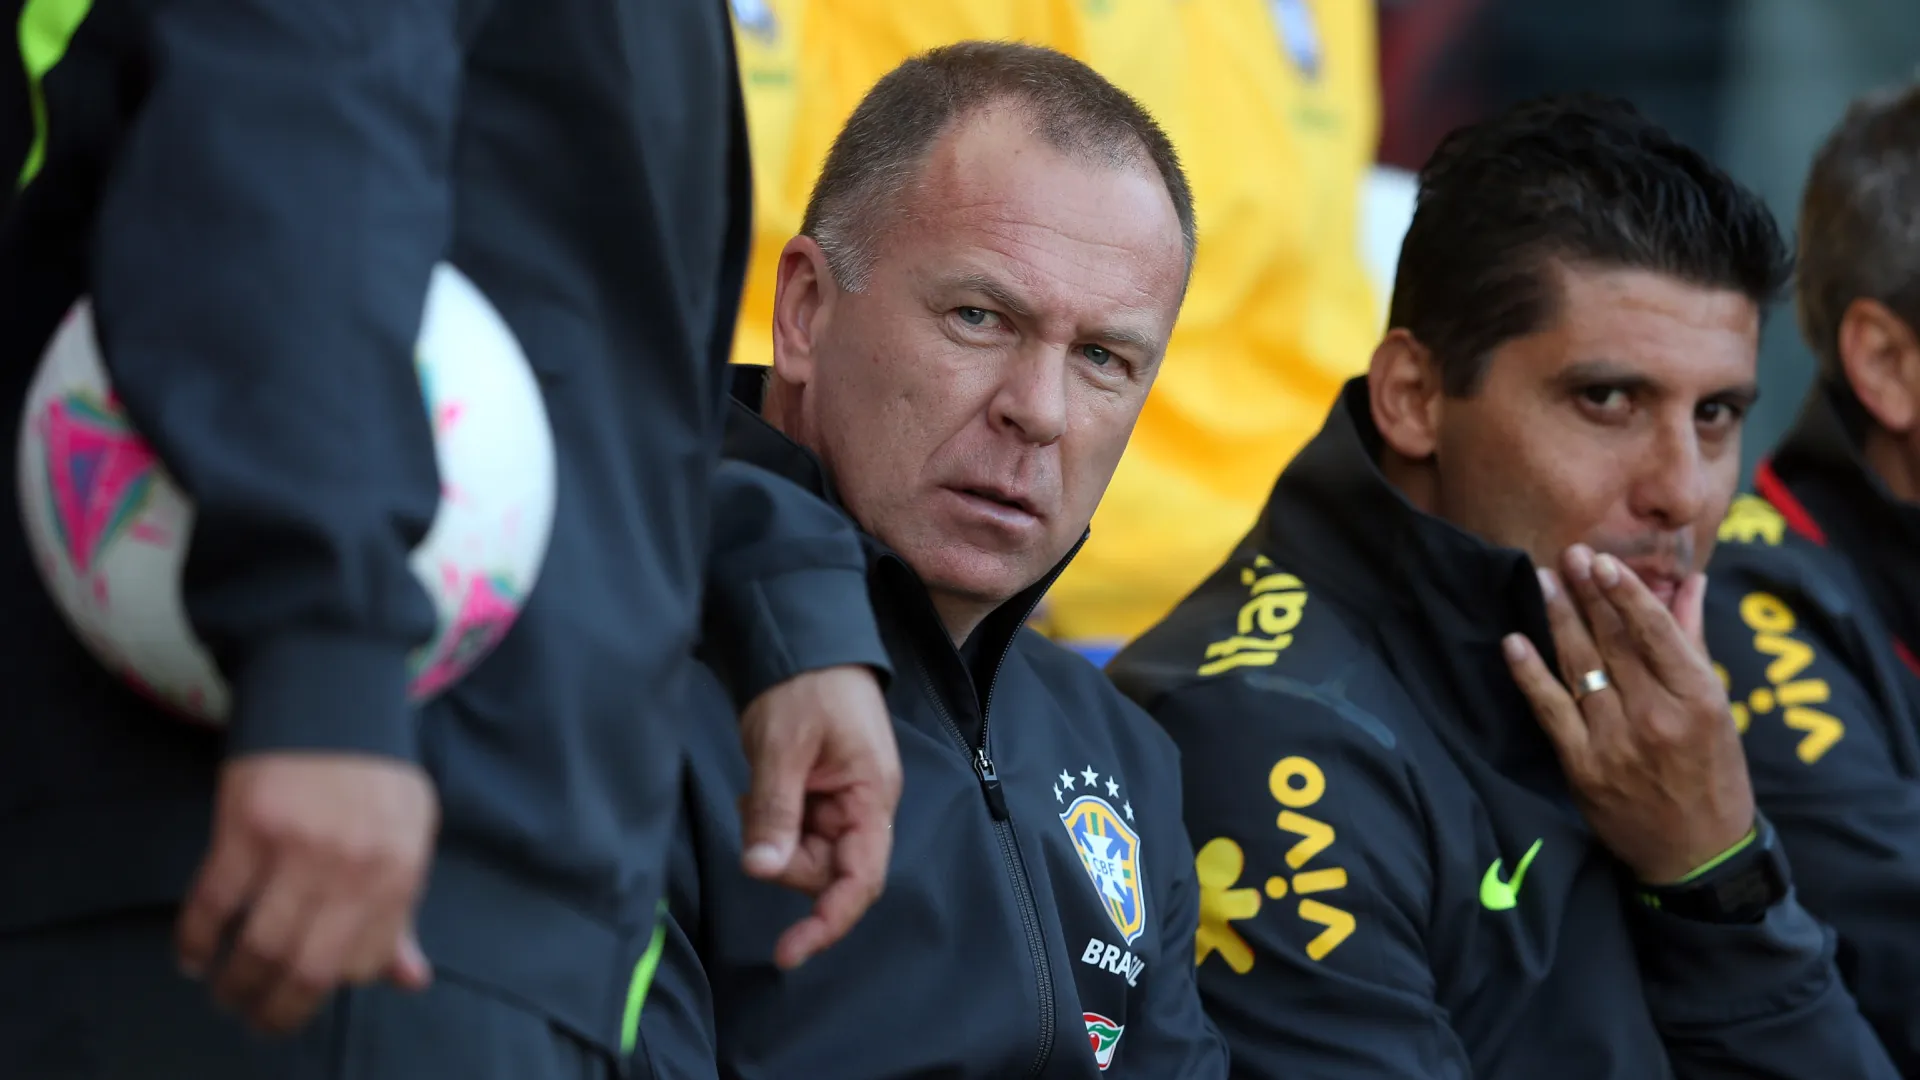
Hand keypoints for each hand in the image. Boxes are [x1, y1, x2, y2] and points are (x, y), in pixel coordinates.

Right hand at [177, 753, 438, 1032]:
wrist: (332, 693)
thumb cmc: (374, 775)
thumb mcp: (409, 836)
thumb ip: (403, 910)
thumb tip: (411, 979)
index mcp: (399, 871)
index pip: (362, 963)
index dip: (331, 983)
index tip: (309, 987)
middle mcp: (352, 866)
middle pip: (308, 968)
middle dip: (276, 1009)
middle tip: (255, 1018)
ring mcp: (298, 847)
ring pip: (257, 946)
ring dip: (233, 983)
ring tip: (224, 992)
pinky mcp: (246, 826)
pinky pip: (212, 904)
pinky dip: (194, 941)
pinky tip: (191, 956)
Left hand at [736, 664, 901, 968]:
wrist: (805, 640)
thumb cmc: (805, 684)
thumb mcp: (782, 747)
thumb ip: (776, 812)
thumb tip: (761, 870)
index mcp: (870, 796)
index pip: (860, 878)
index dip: (828, 921)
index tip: (789, 952)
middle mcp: (863, 807)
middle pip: (827, 871)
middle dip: (785, 860)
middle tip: (753, 813)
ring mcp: (843, 802)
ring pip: (807, 855)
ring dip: (774, 838)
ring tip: (756, 791)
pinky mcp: (821, 795)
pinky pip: (796, 832)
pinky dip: (772, 823)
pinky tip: (761, 788)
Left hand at [1502, 544, 1753, 883]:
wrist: (1696, 853)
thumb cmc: (1713, 772)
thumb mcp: (1717, 706)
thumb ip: (1693, 640)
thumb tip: (1691, 580)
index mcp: (1698, 698)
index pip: (1655, 633)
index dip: (1625, 593)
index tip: (1601, 561)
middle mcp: (1656, 716)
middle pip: (1613, 643)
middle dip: (1587, 595)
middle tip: (1566, 555)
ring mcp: (1615, 741)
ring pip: (1580, 668)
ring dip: (1558, 620)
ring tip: (1542, 580)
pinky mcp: (1582, 765)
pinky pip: (1550, 709)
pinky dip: (1530, 674)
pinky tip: (1513, 642)